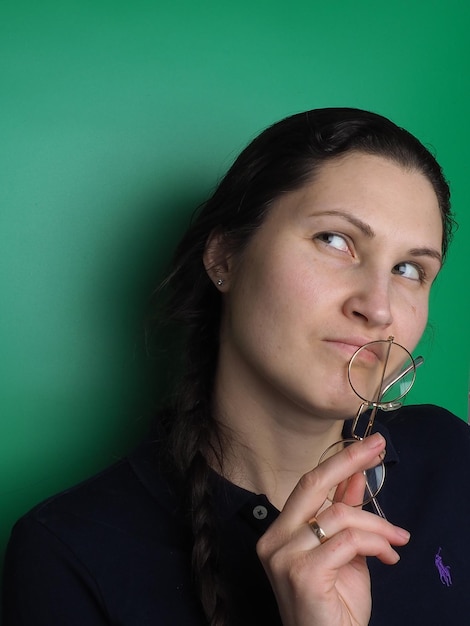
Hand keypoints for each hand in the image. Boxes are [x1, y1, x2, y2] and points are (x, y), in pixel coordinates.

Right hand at [256, 433, 409, 625]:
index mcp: (280, 531)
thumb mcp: (344, 551)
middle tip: (377, 448)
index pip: (309, 484)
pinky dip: (374, 544)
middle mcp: (275, 539)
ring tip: (397, 540)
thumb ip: (345, 512)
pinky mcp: (302, 573)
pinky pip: (347, 542)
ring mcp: (284, 556)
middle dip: (349, 461)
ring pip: (340, 515)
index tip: (367, 444)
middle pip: (312, 484)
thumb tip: (356, 475)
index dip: (340, 461)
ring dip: (377, 526)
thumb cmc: (334, 606)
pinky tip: (388, 557)